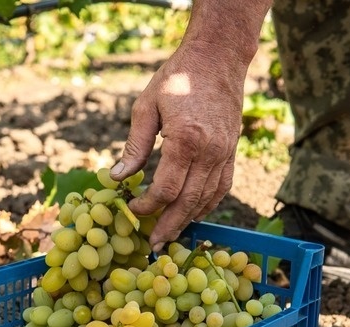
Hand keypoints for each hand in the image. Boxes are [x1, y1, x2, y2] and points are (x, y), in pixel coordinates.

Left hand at [111, 41, 249, 252]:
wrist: (217, 59)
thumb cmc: (176, 79)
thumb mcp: (146, 108)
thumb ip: (134, 147)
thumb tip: (116, 178)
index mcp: (185, 140)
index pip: (165, 189)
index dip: (148, 207)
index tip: (133, 209)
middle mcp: (209, 152)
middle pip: (188, 202)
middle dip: (169, 226)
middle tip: (154, 244)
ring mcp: (225, 154)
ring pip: (207, 199)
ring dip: (189, 220)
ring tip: (172, 234)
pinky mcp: (233, 152)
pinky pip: (222, 188)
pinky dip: (208, 205)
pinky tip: (194, 214)